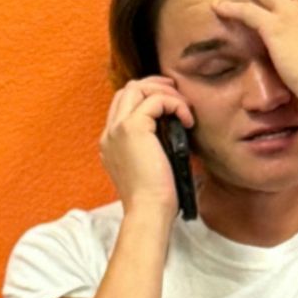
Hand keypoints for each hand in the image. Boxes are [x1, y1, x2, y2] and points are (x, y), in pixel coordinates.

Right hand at [98, 75, 193, 214]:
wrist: (148, 211)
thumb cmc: (156, 198)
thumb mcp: (152, 166)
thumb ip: (154, 145)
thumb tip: (176, 127)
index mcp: (111, 143)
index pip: (125, 105)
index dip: (149, 97)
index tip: (172, 105)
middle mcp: (109, 133)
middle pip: (128, 89)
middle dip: (156, 86)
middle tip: (179, 97)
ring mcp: (117, 129)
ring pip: (137, 88)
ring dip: (165, 92)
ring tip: (185, 108)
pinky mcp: (131, 128)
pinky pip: (155, 100)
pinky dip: (175, 104)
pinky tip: (187, 120)